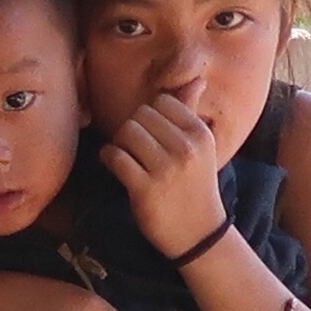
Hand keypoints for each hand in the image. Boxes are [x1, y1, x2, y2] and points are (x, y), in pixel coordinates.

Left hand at [97, 87, 239, 260]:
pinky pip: (114, 156)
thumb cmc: (194, 184)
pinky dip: (109, 158)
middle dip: (133, 129)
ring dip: (120, 143)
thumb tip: (196, 79)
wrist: (198, 231)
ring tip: (127, 157)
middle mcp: (185, 148)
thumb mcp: (201, 147)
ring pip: (126, 132)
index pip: (162, 102)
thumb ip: (191, 111)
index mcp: (200, 133)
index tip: (151, 134)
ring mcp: (165, 168)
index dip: (150, 116)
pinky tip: (116, 165)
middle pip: (140, 115)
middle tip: (137, 148)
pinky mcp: (145, 188)